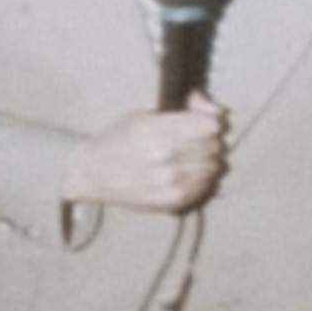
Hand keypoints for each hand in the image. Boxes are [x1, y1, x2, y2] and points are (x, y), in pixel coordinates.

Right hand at [62, 92, 228, 213]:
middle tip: (198, 140)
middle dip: (210, 141)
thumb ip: (185, 109)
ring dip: (208, 160)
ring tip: (192, 157)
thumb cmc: (120, 137)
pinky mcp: (170, 201)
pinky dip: (202, 178)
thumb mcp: (145, 113)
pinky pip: (205, 187)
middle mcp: (164, 155)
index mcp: (156, 128)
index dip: (211, 122)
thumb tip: (218, 112)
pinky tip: (188, 172)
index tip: (203, 122)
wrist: (93, 173)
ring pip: (213, 167)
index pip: (210, 126)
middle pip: (214, 146)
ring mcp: (168, 181)